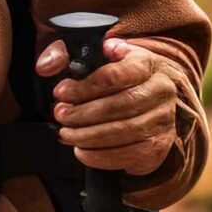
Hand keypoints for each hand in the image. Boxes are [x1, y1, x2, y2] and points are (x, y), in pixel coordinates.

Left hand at [37, 34, 182, 176]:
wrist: (149, 102)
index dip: (84, 86)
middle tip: (61, 115)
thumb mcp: (93, 58)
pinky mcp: (158, 146)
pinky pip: (129, 154)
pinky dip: (100, 156)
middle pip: (121, 104)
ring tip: (67, 133)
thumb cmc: (116, 78)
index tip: (61, 92)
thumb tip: (48, 65)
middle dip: (84, 113)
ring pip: (125, 131)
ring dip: (89, 135)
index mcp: (146, 63)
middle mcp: (161, 90)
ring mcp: (163, 120)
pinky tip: (82, 150)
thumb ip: (64, 55)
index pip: (116, 74)